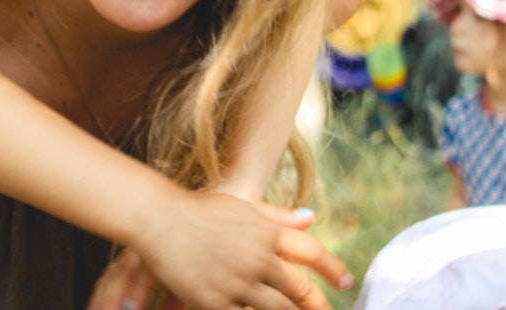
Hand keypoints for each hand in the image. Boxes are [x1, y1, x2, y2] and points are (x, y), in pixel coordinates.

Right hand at [89, 195, 351, 309]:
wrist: (158, 217)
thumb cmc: (198, 209)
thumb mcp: (242, 205)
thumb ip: (277, 215)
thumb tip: (311, 217)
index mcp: (267, 232)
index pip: (312, 252)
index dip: (334, 269)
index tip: (346, 282)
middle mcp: (258, 257)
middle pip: (301, 290)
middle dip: (318, 306)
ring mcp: (237, 281)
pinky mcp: (214, 300)